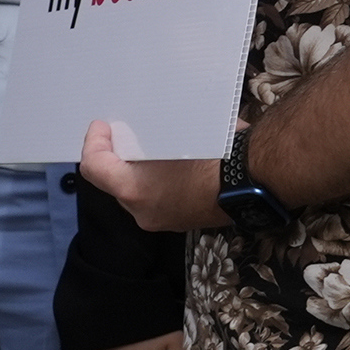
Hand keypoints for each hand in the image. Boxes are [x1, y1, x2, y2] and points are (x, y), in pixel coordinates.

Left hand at [81, 121, 223, 232]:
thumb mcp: (182, 134)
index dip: (93, 143)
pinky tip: (177, 168)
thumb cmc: (218, 153)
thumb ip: (156, 135)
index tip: (102, 126)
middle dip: (118, 159)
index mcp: (134, 189)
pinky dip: (160, 185)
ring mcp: (160, 220)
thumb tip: (150, 127)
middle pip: (113, 182)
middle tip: (128, 136)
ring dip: (139, 174)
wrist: (256, 181)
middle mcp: (140, 211)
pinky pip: (158, 202)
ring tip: (154, 152)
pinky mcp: (179, 224)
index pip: (94, 167)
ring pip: (136, 194)